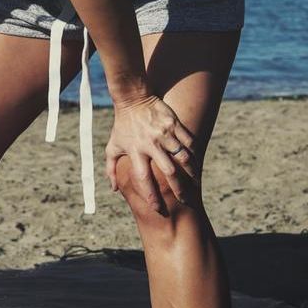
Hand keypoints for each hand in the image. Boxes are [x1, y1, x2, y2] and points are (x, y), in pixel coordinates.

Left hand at [105, 93, 196, 215]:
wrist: (133, 98)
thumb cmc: (122, 125)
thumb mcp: (112, 146)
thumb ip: (111, 169)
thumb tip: (114, 189)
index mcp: (136, 151)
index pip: (144, 179)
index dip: (151, 196)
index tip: (158, 209)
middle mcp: (151, 144)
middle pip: (169, 171)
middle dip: (178, 188)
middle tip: (184, 200)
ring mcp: (165, 134)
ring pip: (183, 157)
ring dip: (191, 172)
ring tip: (195, 184)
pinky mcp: (175, 124)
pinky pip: (189, 141)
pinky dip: (194, 153)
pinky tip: (196, 163)